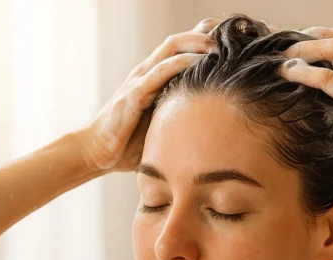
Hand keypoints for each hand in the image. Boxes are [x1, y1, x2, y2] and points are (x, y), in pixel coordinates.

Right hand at [72, 18, 222, 172]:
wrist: (99, 152)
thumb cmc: (132, 142)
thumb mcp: (165, 123)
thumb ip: (182, 115)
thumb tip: (214, 125)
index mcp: (156, 77)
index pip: (181, 49)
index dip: (205, 40)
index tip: (233, 43)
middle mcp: (148, 72)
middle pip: (179, 40)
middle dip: (205, 35)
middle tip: (232, 38)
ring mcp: (141, 79)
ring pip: (171, 48)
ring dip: (197, 43)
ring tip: (220, 45)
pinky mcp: (136, 93)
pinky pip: (161, 71)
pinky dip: (182, 64)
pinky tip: (201, 62)